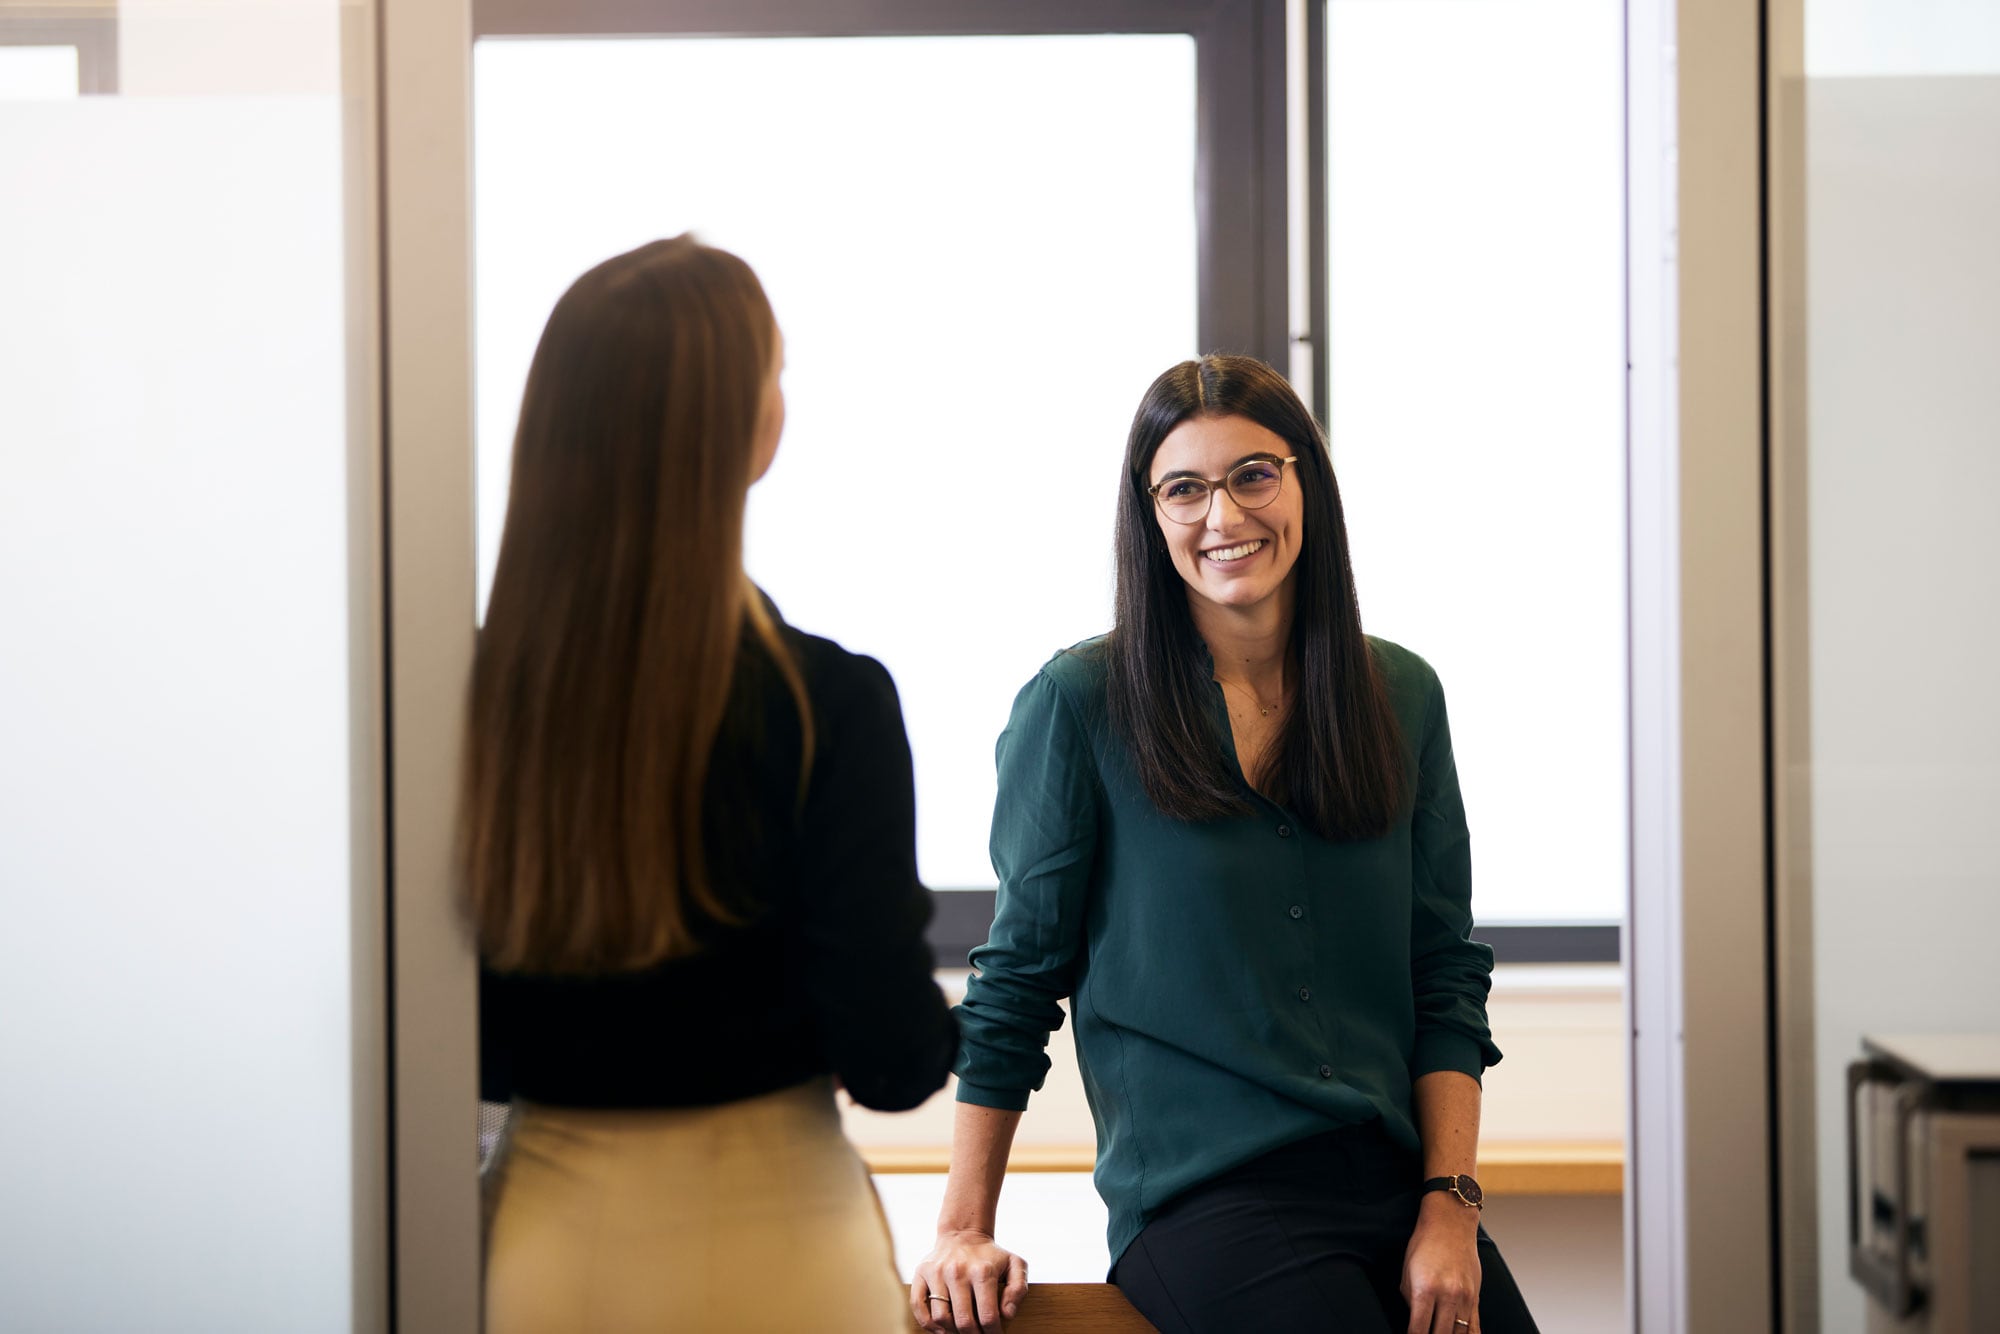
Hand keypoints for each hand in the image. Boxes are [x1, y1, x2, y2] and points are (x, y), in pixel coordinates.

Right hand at [912, 1229, 1028, 1333]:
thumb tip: (1007, 1314)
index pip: (988, 1316)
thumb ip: (1018, 1289)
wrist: (963, 1234)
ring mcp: (937, 1273)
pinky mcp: (921, 1274)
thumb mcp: (1014, 1265)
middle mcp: (957, 1272)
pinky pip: (918, 1306)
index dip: (993, 1332)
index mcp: (982, 1271)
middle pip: (963, 1321)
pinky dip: (928, 1324)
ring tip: (961, 1331)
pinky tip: (941, 1327)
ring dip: (952, 1332)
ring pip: (940, 1317)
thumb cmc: (990, 1256)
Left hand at [1401, 1194, 1482, 1333]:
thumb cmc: (1426, 1243)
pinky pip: (1475, 1327)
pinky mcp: (1475, 1298)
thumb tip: (1415, 1321)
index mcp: (1425, 1289)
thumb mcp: (1407, 1271)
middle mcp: (1448, 1296)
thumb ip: (1410, 1300)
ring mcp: (1465, 1298)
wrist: (1450, 1223)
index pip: (1418, 1329)